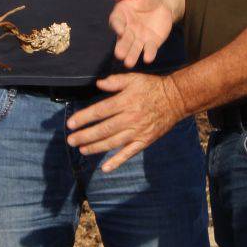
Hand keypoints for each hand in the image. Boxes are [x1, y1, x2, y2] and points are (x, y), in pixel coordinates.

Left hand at [66, 72, 187, 171]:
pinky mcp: (145, 141)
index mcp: (125, 101)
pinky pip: (129, 153)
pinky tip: (105, 168)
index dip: (84, 118)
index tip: (70, 124)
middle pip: (103, 129)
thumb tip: (98, 84)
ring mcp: (137, 131)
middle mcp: (130, 118)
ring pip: (113, 142)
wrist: (176, 99)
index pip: (100, 111)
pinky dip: (117, 161)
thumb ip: (114, 81)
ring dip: (96, 147)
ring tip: (82, 149)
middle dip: (85, 135)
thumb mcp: (133, 78)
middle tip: (70, 140)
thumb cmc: (152, 87)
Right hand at [105, 0, 175, 68]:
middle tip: (119, 55)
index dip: (118, 26)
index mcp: (121, 16)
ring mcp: (139, 38)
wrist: (163, 2)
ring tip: (129, 63)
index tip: (120, 30)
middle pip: (123, 40)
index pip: (116, 22)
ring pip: (134, 48)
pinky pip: (149, 49)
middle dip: (122, 47)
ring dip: (131, 56)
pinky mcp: (151, 43)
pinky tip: (148, 58)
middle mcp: (127, 30)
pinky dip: (148, 54)